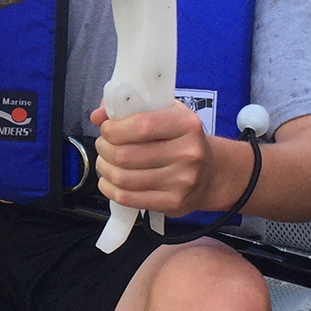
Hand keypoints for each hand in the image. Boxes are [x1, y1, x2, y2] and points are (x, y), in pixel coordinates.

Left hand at [88, 101, 218, 216]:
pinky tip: (110, 180)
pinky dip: (110, 188)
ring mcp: (181, 181)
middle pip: (126, 154)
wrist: (213, 172)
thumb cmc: (183, 139)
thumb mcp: (166, 113)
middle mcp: (188, 153)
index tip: (107, 128)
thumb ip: (131, 108)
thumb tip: (98, 115)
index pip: (141, 126)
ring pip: (123, 177)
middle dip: (104, 148)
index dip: (114, 128)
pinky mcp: (173, 202)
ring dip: (104, 168)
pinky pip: (127, 198)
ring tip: (106, 161)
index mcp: (186, 124)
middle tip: (104, 144)